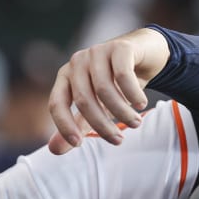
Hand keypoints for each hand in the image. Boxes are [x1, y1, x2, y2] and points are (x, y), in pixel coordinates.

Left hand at [47, 27, 169, 153]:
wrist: (144, 54)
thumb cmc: (115, 84)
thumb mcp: (96, 107)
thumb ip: (77, 126)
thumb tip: (54, 151)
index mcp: (66, 77)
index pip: (56, 103)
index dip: (64, 125)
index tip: (78, 145)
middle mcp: (77, 63)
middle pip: (83, 100)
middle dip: (101, 125)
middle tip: (118, 141)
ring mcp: (97, 52)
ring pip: (103, 90)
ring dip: (122, 112)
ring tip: (135, 124)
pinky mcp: (119, 47)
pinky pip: (123, 76)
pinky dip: (132, 94)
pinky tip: (140, 104)